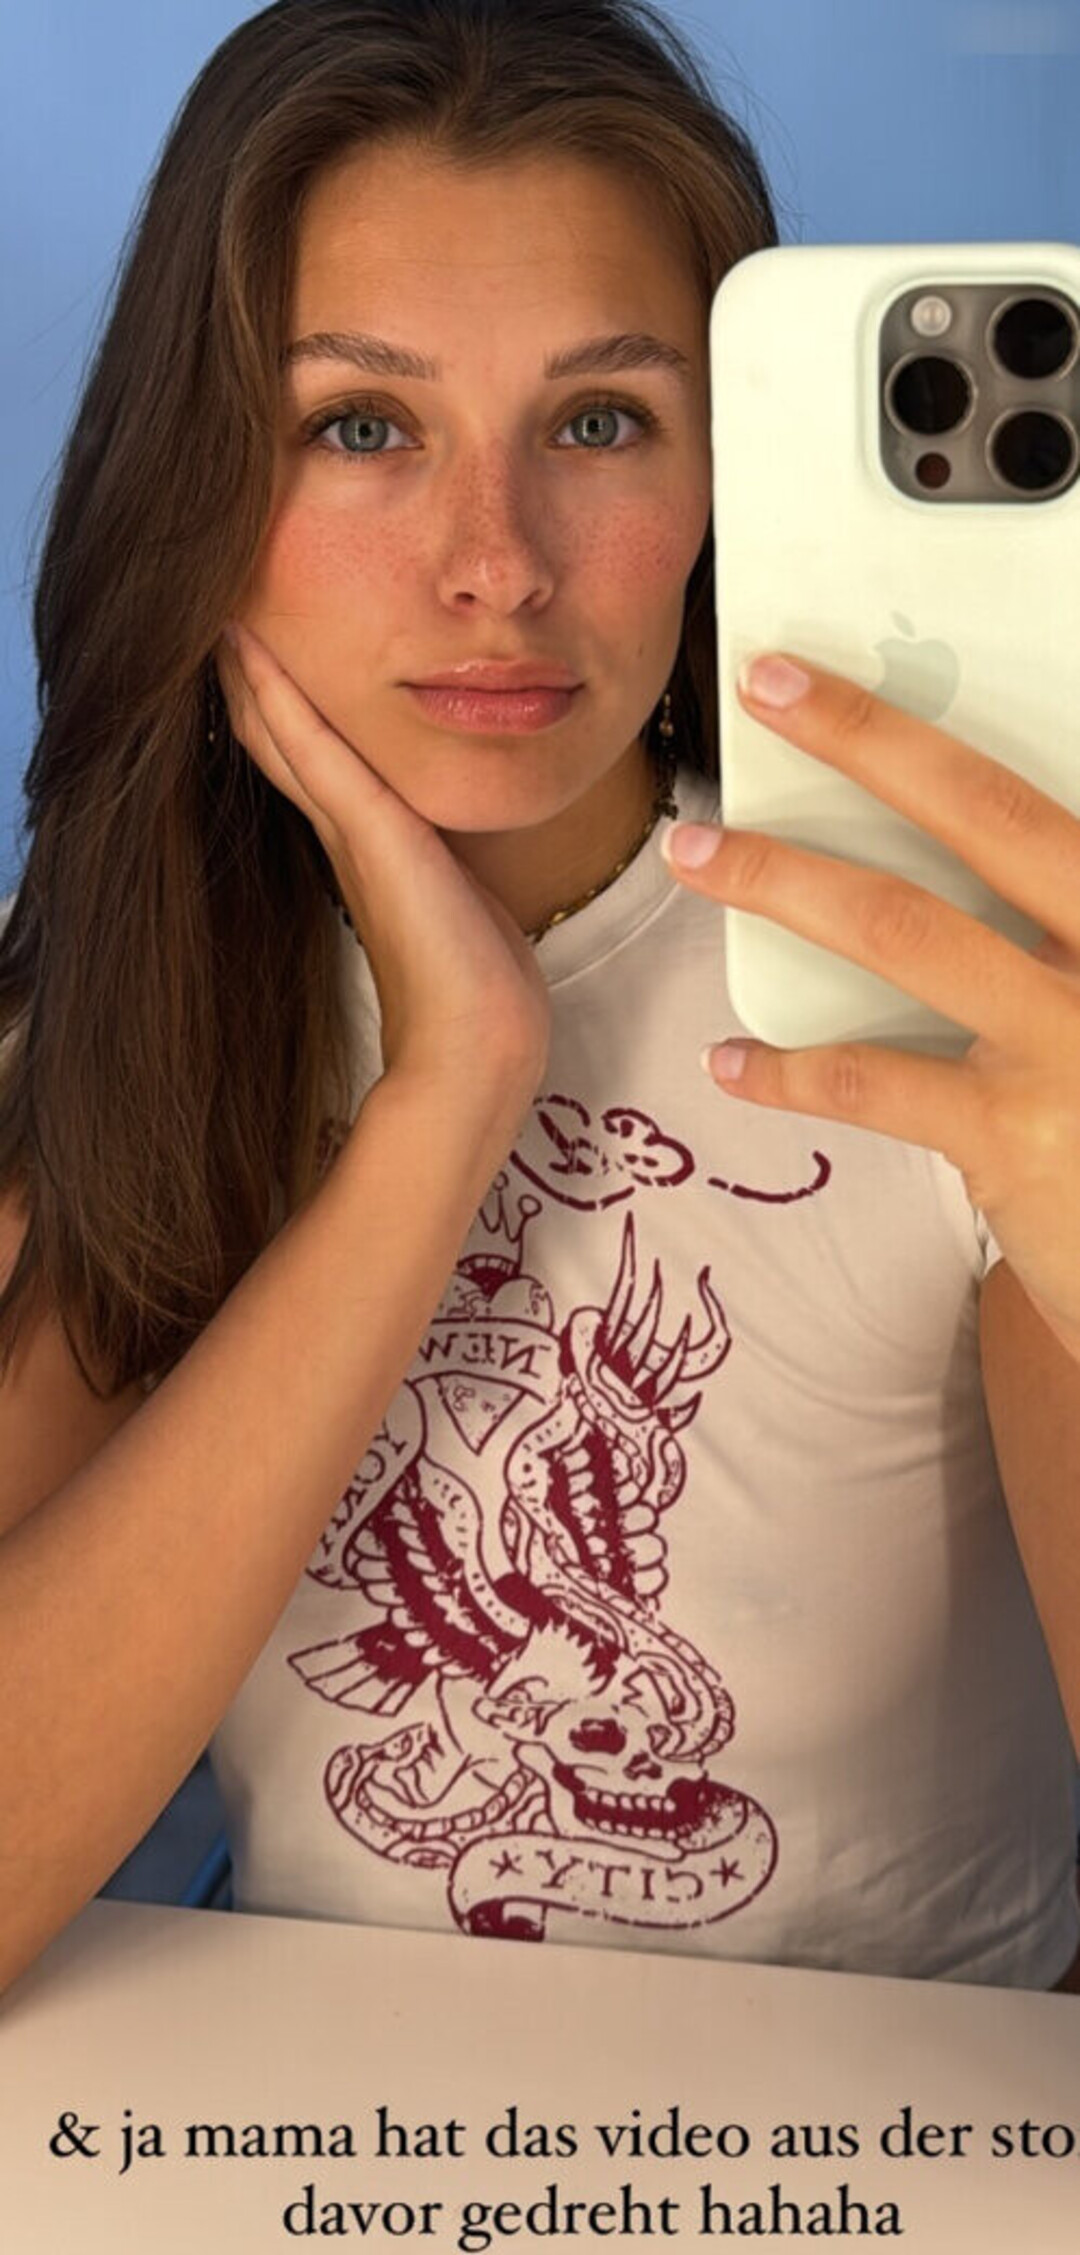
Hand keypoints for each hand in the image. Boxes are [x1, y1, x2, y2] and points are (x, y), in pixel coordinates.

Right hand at [214, 622, 551, 1094]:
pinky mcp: (373, 835)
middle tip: (213, 617)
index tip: (258, 648)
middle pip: (282, 742)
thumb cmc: (482, 991)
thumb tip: (462, 865)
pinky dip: (279, 699)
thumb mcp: (465, 903)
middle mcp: (347, 838)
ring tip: (215, 614)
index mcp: (368, 850)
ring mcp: (353, 836)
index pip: (313, 763)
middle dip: (252, 680)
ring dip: (251, 674)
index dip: (282, 707)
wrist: (478, 1051)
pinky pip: (315, 751)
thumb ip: (450, 870)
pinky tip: (246, 651)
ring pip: (284, 736)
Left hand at [660, 652, 1079, 1364]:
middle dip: (866, 739)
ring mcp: (1071, 1043)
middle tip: (769, 688)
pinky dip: (791, 1072)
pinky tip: (733, 1062)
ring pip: (905, 929)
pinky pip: (875, 1082)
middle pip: (984, 814)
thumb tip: (939, 830)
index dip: (933, 727)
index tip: (852, 677)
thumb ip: (1049, 921)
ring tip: (698, 854)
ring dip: (785, 882)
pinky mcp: (1016, 1137)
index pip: (1031, 791)